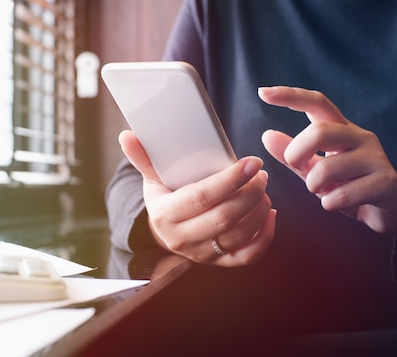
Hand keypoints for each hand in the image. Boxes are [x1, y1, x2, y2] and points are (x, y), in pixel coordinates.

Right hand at [119, 130, 275, 265]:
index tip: (251, 163)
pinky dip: (264, 236)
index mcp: (164, 215)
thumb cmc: (164, 195)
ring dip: (259, 210)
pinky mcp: (218, 262)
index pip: (202, 197)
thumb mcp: (152, 177)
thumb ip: (143, 156)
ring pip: (239, 235)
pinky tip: (270, 214)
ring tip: (264, 189)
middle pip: (224, 217)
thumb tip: (126, 135)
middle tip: (261, 174)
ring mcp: (201, 254)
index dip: (230, 180)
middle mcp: (181, 239)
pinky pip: (248, 256)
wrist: (165, 230)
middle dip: (249, 193)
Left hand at [258, 86, 396, 249]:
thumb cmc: (351, 188)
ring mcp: (376, 158)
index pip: (317, 102)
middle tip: (297, 168)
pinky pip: (342, 194)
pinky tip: (337, 204)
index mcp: (342, 129)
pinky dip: (329, 204)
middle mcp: (360, 136)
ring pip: (327, 168)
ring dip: (314, 186)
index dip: (290, 96)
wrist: (394, 213)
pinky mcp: (386, 182)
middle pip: (319, 131)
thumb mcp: (317, 171)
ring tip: (323, 192)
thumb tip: (266, 135)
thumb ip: (294, 156)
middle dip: (297, 153)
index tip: (263, 92)